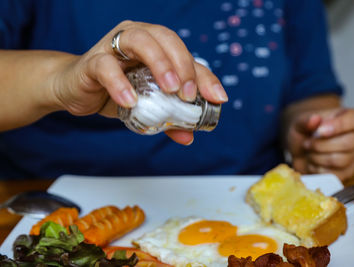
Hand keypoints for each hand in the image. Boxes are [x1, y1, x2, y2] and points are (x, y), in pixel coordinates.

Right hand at [50, 21, 227, 144]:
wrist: (76, 90)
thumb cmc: (114, 91)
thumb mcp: (147, 104)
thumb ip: (169, 117)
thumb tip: (190, 136)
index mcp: (155, 46)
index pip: (185, 54)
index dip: (203, 75)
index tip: (217, 97)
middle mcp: (136, 38)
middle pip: (166, 38)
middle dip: (183, 65)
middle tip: (189, 94)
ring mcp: (113, 46)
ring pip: (140, 41)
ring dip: (159, 64)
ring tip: (170, 90)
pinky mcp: (92, 62)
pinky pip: (106, 67)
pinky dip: (120, 84)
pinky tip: (131, 102)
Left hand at [287, 108, 353, 179]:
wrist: (300, 148)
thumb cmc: (305, 131)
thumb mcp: (300, 122)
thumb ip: (306, 120)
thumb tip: (315, 119)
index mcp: (351, 118)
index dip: (337, 126)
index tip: (319, 131)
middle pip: (348, 143)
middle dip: (321, 145)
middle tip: (306, 143)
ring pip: (341, 160)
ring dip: (317, 157)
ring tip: (309, 152)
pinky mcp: (347, 172)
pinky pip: (335, 174)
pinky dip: (318, 169)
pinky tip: (312, 162)